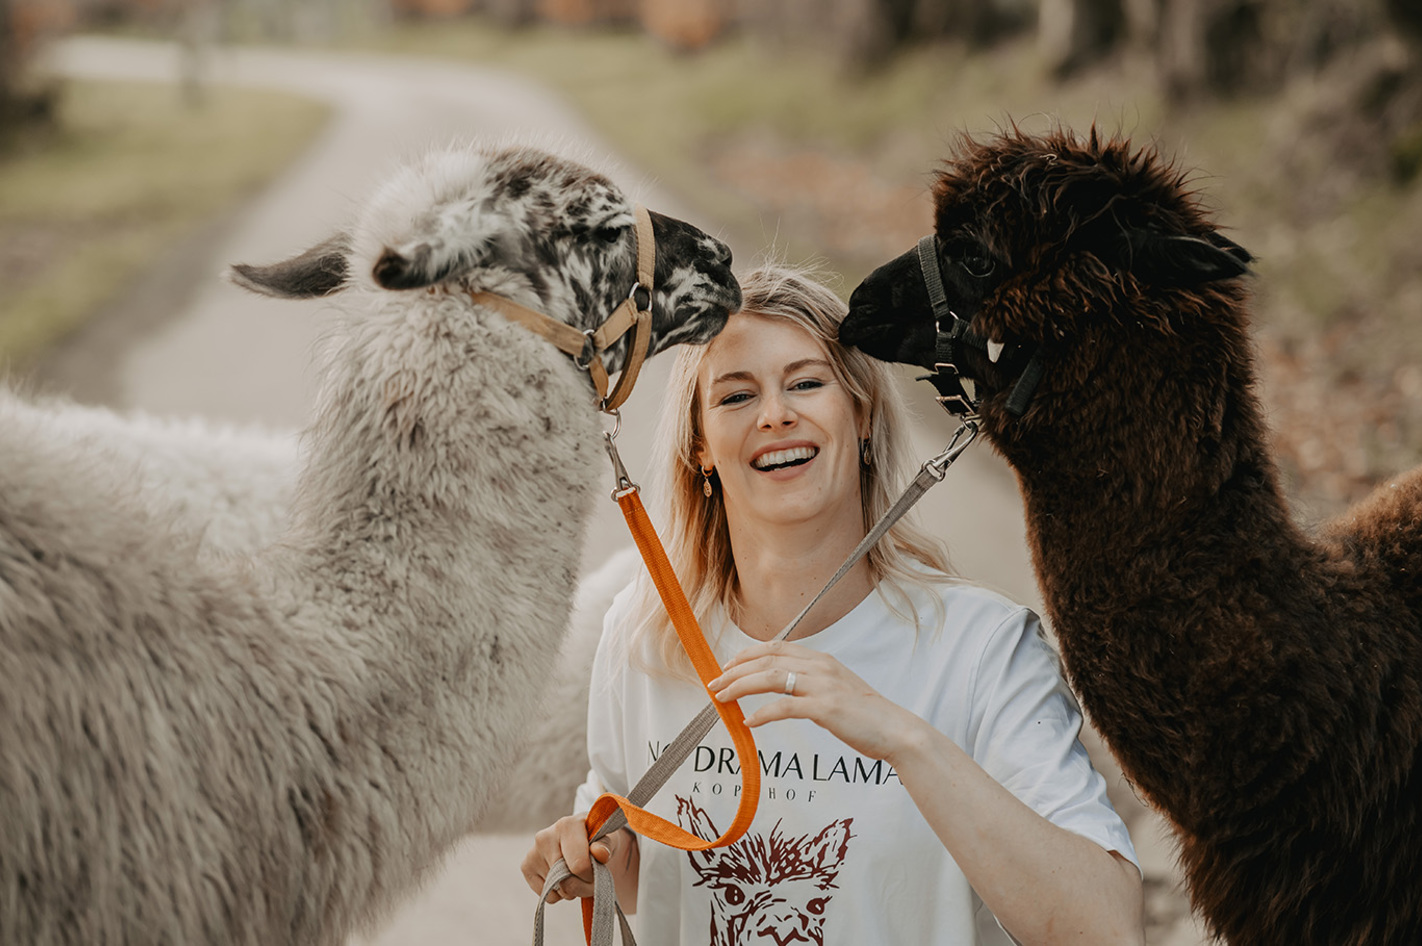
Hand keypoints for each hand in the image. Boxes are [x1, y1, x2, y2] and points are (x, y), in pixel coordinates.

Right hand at [521, 815, 627, 903]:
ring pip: (557, 890)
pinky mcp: (526, 867)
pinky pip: (547, 896)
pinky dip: (559, 893)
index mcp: (567, 825)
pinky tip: (563, 877)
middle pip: (566, 881)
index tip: (598, 870)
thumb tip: (600, 853)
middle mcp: (545, 836)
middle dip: (583, 885)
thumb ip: (606, 846)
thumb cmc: (597, 841)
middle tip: (590, 876)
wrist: (584, 841)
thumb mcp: (608, 841)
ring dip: (572, 890)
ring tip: (576, 873)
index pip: (579, 866)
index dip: (592, 876)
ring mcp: (533, 852)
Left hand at [708, 640, 926, 762]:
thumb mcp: (837, 690)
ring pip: (771, 678)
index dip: (747, 654)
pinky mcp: (825, 708)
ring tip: (722, 698)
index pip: (776, 648)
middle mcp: (820, 667)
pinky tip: (748, 721)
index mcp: (821, 660)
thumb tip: (786, 690)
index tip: (727, 665)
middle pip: (767, 660)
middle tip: (714, 684)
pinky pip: (784, 707)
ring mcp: (823, 686)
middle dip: (735, 670)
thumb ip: (812, 684)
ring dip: (741, 686)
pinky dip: (762, 713)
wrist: (897, 731)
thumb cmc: (866, 716)